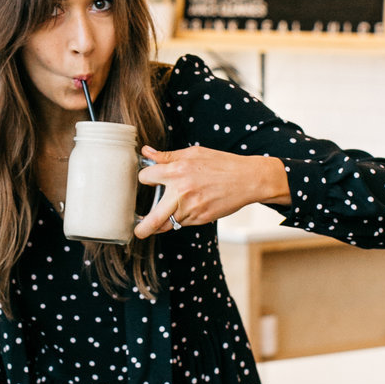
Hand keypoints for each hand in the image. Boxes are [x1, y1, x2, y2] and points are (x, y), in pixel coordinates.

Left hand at [134, 144, 290, 237]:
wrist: (248, 180)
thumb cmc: (221, 164)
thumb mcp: (193, 153)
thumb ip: (167, 156)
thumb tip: (146, 152)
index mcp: (176, 172)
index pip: (145, 178)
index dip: (146, 178)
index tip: (149, 180)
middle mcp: (181, 193)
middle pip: (152, 218)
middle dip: (142, 227)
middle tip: (137, 231)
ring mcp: (191, 209)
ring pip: (167, 224)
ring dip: (161, 223)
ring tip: (156, 223)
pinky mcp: (201, 219)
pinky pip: (182, 223)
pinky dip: (180, 218)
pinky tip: (187, 209)